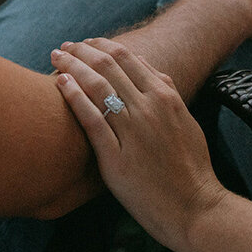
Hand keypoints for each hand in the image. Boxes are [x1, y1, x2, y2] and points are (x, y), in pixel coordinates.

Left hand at [52, 38, 227, 251]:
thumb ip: (167, 91)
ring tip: (56, 59)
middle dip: (82, 51)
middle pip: (108, 66)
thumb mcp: (186, 119)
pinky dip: (74, 97)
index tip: (85, 44)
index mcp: (166, 96)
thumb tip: (147, 66)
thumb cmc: (191, 167)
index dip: (101, 46)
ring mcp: (133, 132)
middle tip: (64, 47)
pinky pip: (91, 119)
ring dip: (73, 67)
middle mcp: (149, 108)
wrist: (195, 208)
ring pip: (97, 87)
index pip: (127, 58)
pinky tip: (60, 84)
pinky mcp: (116, 158)